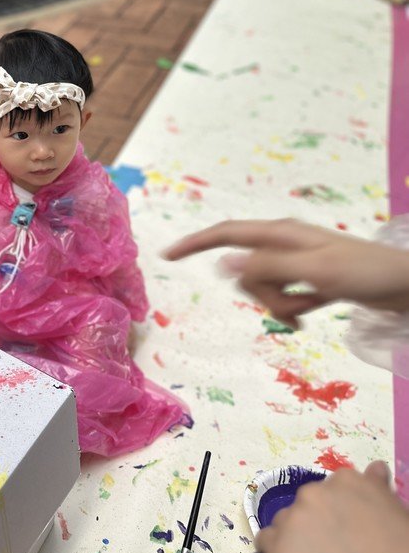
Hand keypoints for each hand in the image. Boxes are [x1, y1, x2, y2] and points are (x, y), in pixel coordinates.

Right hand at [163, 219, 408, 326]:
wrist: (406, 287)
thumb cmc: (365, 272)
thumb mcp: (314, 271)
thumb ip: (267, 267)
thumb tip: (223, 264)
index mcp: (280, 234)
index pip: (226, 234)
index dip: (195, 243)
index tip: (167, 256)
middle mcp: (283, 245)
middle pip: (244, 272)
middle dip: (260, 294)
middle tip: (293, 303)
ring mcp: (294, 264)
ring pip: (261, 289)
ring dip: (279, 306)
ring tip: (309, 310)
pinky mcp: (306, 281)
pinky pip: (280, 299)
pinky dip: (290, 312)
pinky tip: (309, 319)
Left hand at [255, 462, 408, 552]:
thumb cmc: (397, 551)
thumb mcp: (395, 514)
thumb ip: (376, 490)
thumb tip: (375, 468)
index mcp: (348, 482)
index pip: (336, 487)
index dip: (342, 509)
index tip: (349, 525)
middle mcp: (315, 492)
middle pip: (309, 503)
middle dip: (319, 521)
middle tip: (336, 544)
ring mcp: (294, 516)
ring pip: (287, 520)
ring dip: (298, 534)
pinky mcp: (277, 541)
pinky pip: (267, 539)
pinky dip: (279, 549)